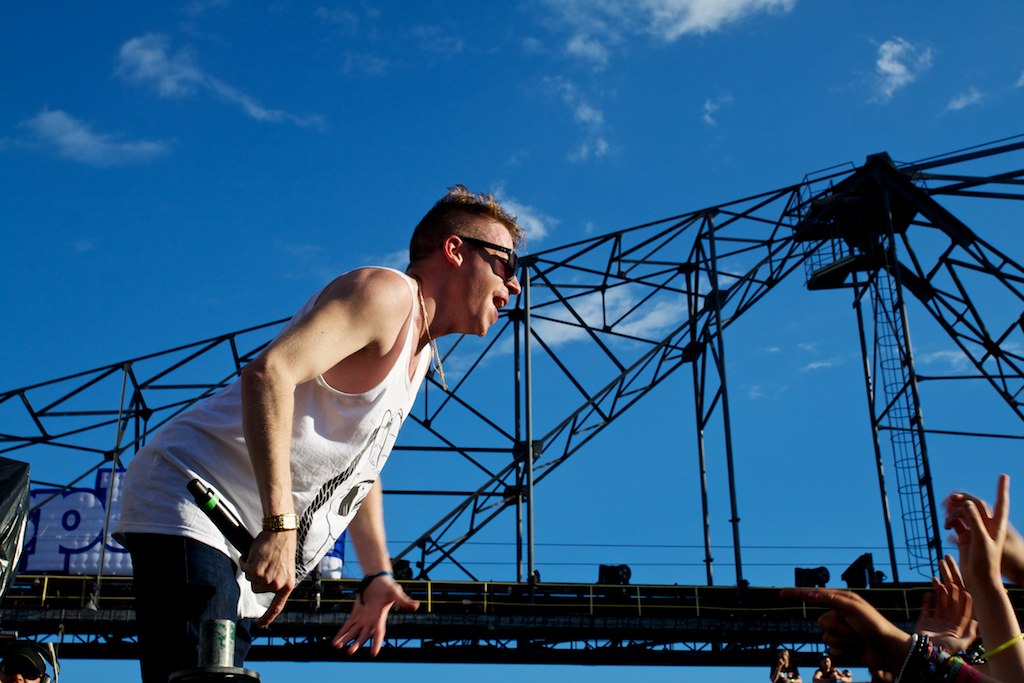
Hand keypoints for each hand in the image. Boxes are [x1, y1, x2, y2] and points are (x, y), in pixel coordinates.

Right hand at [239, 529, 296, 627]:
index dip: (268, 617)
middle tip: (265, 562)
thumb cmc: (282, 546)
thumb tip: (263, 587)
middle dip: (257, 576)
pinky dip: (246, 560)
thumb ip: (277, 579)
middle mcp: (277, 585)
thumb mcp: (285, 567)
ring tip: (262, 556)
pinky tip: (255, 552)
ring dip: (252, 568)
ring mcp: (266, 579)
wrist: (281, 531)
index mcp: (287, 585)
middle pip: (257, 588)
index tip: (260, 626)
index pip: (277, 606)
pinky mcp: (256, 571)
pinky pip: (245, 569)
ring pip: (250, 579)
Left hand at [331, 573, 420, 655]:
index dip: (376, 643)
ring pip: (353, 632)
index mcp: (380, 617)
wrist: (377, 580)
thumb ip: (404, 601)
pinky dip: (341, 633)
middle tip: (350, 651)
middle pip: (363, 635)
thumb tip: (416, 606)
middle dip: (357, 643)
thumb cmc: (388, 586)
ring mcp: (363, 618)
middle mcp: (371, 621)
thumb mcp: (395, 592)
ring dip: (346, 639)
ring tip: (338, 646)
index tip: (373, 653)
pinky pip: (347, 626)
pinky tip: (336, 641)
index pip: (379, 633)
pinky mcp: (356, 614)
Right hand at [781, 588, 910, 673]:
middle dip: (837, 626)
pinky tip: (857, 649)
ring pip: (825, 636)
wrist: (888, 650)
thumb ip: (830, 599)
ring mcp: (841, 632)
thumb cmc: (874, 625)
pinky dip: (844, 650)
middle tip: (854, 628)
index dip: (797, 595)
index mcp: (841, 601)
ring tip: (859, 639)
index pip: (814, 596)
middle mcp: (839, 615)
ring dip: (843, 639)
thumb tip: (809, 594)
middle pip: (820, 620)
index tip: (780, 594)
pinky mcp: (843, 647)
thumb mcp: (852, 607)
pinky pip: (831, 649)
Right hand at [914, 554, 977, 651]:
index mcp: (956, 630)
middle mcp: (946, 625)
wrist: (924, 654)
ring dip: (940, 595)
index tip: (967, 593)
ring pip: (939, 606)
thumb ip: (970, 634)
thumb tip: (977, 622)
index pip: (962, 614)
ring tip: (940, 584)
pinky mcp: (923, 622)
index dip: (965, 604)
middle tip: (953, 583)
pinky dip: (927, 601)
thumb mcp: (960, 644)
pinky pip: (926, 609)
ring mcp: (935, 623)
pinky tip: (928, 593)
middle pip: (951, 608)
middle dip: (952, 596)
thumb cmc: (944, 650)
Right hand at [944, 474, 1009, 589]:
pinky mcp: (965, 537)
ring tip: (947, 518)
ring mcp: (976, 530)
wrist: (980, 580)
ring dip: (955, 511)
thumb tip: (967, 503)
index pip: (1001, 502)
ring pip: (964, 512)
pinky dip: (951, 521)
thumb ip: (974, 520)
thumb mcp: (981, 540)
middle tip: (952, 498)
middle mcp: (987, 525)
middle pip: (976, 504)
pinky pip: (957, 523)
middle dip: (964, 499)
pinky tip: (947, 526)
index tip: (1004, 475)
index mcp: (997, 525)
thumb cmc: (986, 563)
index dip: (1002, 489)